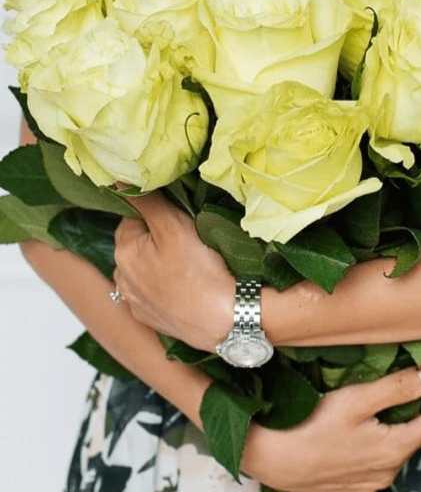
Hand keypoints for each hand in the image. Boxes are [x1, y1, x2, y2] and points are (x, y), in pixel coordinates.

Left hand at [113, 193, 233, 350]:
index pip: (134, 220)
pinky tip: (186, 290)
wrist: (224, 319)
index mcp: (123, 252)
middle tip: (190, 246)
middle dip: (158, 242)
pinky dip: (166, 290)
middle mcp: (121, 279)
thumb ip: (146, 200)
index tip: (181, 225)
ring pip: (146, 271)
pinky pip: (154, 295)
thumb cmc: (200, 270)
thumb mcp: (174, 225)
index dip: (159, 218)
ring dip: (161, 266)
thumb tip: (117, 178)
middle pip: (139, 246)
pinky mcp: (151, 321)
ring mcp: (135, 303)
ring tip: (191, 269)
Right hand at [243, 366, 420, 491]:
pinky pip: (382, 459)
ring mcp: (371, 482)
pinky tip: (370, 423)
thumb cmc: (310, 423)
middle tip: (418, 377)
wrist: (270, 457)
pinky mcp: (354, 485)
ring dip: (404, 421)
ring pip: (400, 446)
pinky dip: (386, 437)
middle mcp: (388, 472)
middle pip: (419, 434)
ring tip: (393, 396)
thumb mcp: (357, 399)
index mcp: (394, 450)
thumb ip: (398, 388)